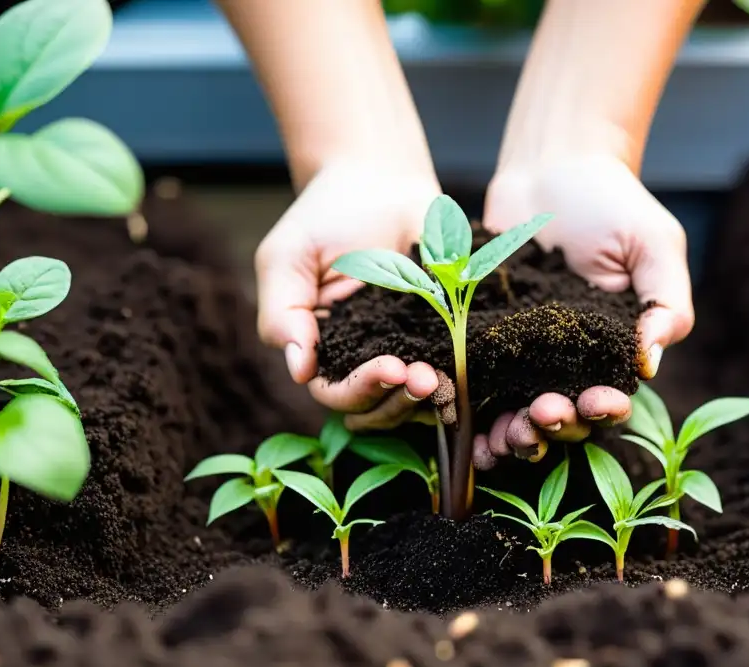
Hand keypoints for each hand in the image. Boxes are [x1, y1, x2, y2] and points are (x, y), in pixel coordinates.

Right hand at [254, 161, 443, 427]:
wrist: (378, 176)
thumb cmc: (324, 216)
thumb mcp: (287, 258)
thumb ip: (283, 313)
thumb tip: (297, 370)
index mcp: (325, 349)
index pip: (336, 393)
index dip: (362, 391)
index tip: (390, 368)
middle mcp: (365, 358)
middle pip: (378, 409)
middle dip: (400, 401)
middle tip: (426, 379)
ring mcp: (408, 348)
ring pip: (415, 401)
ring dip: (430, 397)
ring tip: (444, 376)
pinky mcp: (445, 332)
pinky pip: (453, 368)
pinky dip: (459, 375)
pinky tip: (465, 362)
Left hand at [473, 154, 693, 469]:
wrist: (550, 165)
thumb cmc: (613, 202)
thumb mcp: (654, 245)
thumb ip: (664, 302)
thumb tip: (649, 362)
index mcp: (610, 353)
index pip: (610, 399)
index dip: (604, 411)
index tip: (596, 402)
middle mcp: (565, 364)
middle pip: (559, 416)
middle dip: (551, 427)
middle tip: (539, 416)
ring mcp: (519, 355)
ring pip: (511, 410)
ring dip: (506, 432)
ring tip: (496, 439)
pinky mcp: (478, 338)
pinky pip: (470, 379)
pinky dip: (462, 402)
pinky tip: (453, 413)